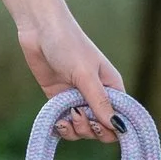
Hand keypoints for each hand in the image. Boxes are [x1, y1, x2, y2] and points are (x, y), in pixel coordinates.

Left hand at [19, 7, 123, 141]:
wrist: (39, 29)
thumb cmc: (68, 44)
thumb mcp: (86, 74)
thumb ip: (99, 101)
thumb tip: (118, 127)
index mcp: (112, 87)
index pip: (121, 118)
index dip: (113, 129)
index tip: (99, 126)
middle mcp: (96, 96)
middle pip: (101, 129)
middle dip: (91, 130)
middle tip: (77, 115)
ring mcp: (77, 98)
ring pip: (82, 129)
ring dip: (75, 130)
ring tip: (65, 119)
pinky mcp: (58, 99)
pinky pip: (65, 122)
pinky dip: (62, 127)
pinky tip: (57, 123)